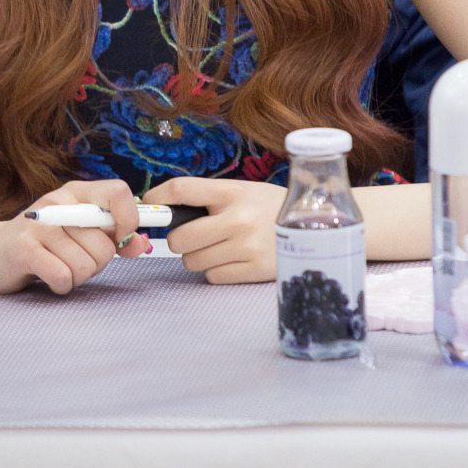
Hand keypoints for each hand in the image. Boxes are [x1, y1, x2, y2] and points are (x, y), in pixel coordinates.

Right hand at [0, 179, 148, 294]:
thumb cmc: (44, 245)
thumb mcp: (80, 233)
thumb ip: (112, 237)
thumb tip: (141, 243)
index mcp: (76, 193)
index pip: (119, 192)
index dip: (130, 218)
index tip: (122, 239)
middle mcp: (58, 203)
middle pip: (105, 245)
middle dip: (96, 263)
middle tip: (73, 259)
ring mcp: (39, 225)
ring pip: (86, 265)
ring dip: (76, 277)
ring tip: (57, 266)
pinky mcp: (23, 249)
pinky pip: (64, 277)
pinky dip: (61, 286)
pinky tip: (48, 277)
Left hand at [149, 176, 285, 282]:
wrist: (317, 225)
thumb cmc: (269, 207)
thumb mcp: (243, 191)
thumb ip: (209, 199)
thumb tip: (165, 210)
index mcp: (232, 192)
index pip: (182, 190)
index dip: (158, 198)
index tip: (150, 204)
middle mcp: (238, 218)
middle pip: (180, 237)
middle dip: (179, 240)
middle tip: (193, 236)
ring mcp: (247, 246)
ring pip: (193, 261)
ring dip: (199, 257)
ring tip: (220, 247)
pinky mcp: (255, 269)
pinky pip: (213, 276)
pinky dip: (217, 271)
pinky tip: (234, 259)